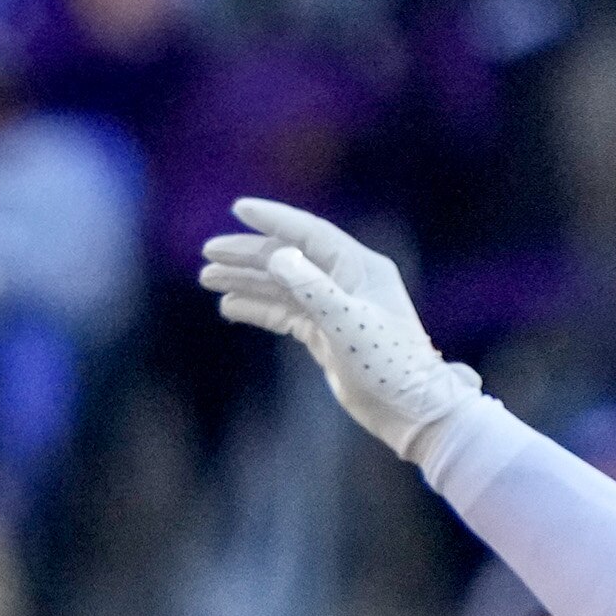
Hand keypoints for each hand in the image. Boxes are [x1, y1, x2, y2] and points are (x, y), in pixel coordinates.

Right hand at [199, 200, 480, 471]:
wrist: (408, 407)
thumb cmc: (388, 364)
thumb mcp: (348, 324)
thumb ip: (313, 289)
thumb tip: (278, 256)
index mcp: (360, 268)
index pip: (309, 235)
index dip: (274, 220)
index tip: (239, 208)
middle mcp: (346, 281)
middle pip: (289, 258)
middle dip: (249, 253)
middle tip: (209, 252)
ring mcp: (334, 307)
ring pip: (282, 285)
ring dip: (246, 280)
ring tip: (208, 277)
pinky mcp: (325, 333)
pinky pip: (284, 312)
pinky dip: (257, 307)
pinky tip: (230, 306)